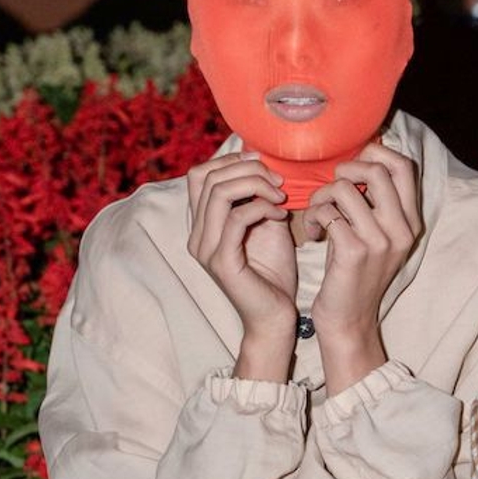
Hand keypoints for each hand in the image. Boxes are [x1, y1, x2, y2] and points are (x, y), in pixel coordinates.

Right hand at [187, 154, 296, 380]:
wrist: (275, 318)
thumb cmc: (273, 274)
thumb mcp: (264, 226)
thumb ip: (256, 198)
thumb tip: (262, 166)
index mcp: (202, 225)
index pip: (200, 175)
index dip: (230, 161)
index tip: (262, 165)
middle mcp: (197, 236)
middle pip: (208, 177)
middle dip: (248, 170)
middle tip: (278, 182)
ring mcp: (206, 249)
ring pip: (219, 193)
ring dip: (256, 186)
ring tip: (280, 197)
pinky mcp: (222, 262)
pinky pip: (236, 218)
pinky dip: (261, 208)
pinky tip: (280, 216)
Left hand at [306, 143, 421, 393]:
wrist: (349, 322)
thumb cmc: (353, 274)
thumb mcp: (375, 235)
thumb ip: (374, 202)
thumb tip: (363, 156)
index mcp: (410, 222)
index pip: (404, 166)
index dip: (375, 153)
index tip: (352, 165)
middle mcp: (401, 229)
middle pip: (378, 169)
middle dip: (346, 169)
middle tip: (331, 188)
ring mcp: (380, 240)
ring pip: (346, 188)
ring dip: (322, 196)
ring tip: (317, 215)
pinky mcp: (355, 251)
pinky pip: (328, 211)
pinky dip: (313, 216)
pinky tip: (312, 234)